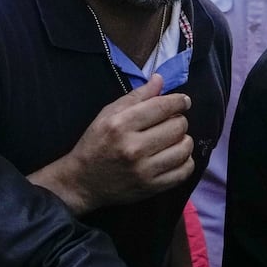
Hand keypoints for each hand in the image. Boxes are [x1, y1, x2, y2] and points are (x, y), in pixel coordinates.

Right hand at [51, 76, 193, 213]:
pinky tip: (175, 156)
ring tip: (173, 140)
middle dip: (178, 120)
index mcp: (120, 125)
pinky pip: (185, 170)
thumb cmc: (95, 144)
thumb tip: (160, 79)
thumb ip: (136, 96)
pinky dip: (185, 161)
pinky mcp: (152, 187)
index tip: (183, 102)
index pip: (163, 107)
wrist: (81, 182)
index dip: (179, 101)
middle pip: (178, 126)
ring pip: (185, 148)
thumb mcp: (108, 114)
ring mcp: (144, 170)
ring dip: (184, 140)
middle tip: (170, 123)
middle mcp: (133, 147)